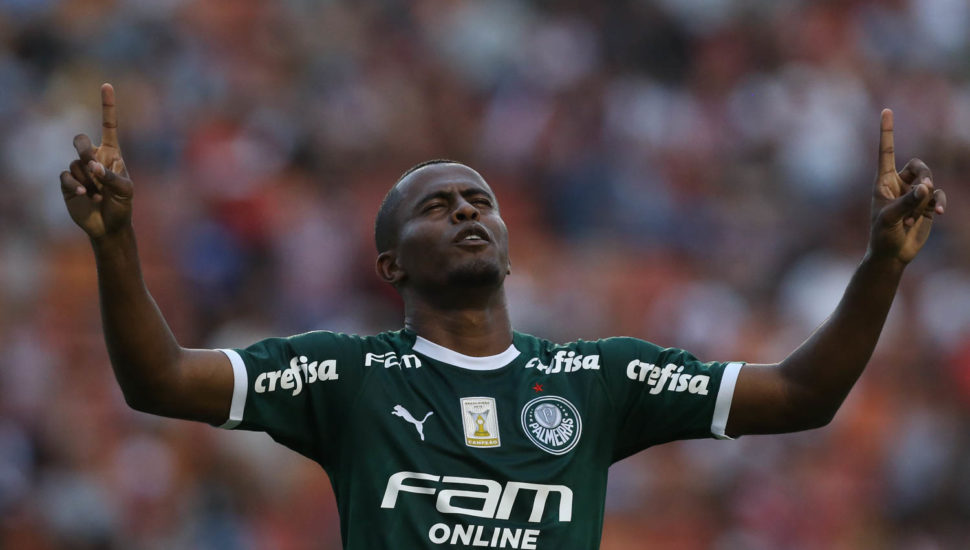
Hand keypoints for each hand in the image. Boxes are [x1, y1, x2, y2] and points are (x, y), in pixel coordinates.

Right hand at [60, 83, 133, 239]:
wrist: (109, 226)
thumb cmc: (122, 205)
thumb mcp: (125, 190)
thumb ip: (111, 176)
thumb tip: (91, 166)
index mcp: (112, 154)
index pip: (108, 125)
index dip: (107, 106)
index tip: (106, 85)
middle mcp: (93, 158)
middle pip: (80, 140)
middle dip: (83, 149)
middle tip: (91, 164)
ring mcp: (79, 170)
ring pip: (75, 163)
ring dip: (88, 180)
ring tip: (98, 195)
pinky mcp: (67, 183)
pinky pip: (66, 176)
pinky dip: (75, 186)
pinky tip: (84, 196)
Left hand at [868, 109, 946, 264]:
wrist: (892, 254)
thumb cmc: (882, 236)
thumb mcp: (889, 219)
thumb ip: (908, 202)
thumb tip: (926, 187)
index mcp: (883, 181)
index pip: (885, 151)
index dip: (887, 131)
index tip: (886, 110)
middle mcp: (898, 184)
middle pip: (918, 165)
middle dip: (924, 174)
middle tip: (923, 190)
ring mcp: (913, 194)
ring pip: (930, 180)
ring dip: (929, 194)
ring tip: (922, 212)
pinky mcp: (926, 205)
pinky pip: (938, 195)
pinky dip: (939, 202)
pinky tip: (938, 214)